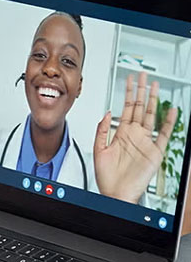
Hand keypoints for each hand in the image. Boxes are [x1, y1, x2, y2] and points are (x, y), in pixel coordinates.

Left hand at [94, 72, 177, 203]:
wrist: (115, 193)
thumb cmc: (107, 176)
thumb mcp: (98, 149)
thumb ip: (101, 130)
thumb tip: (107, 113)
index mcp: (121, 133)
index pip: (126, 108)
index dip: (128, 94)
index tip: (128, 80)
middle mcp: (134, 135)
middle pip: (140, 107)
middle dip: (141, 91)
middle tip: (142, 75)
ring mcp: (145, 142)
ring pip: (151, 116)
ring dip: (153, 101)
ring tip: (154, 86)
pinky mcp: (155, 152)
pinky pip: (164, 135)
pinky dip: (169, 122)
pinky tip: (171, 110)